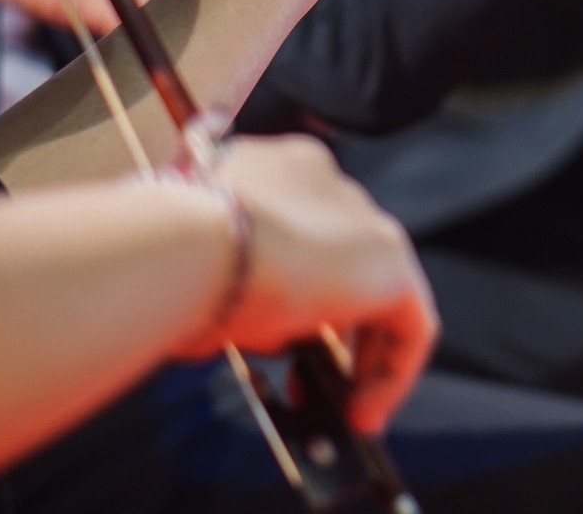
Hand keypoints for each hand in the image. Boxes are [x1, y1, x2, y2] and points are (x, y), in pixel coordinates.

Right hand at [186, 135, 436, 434]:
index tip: (275, 338)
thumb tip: (228, 327)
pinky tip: (361, 411)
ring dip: (360, 355)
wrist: (192, 244)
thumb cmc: (171, 254)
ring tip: (335, 405)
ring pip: (380, 294)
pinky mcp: (392, 262)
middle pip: (344, 264)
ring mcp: (363, 219)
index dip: (294, 292)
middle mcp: (326, 184)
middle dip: (329, 328)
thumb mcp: (197, 267)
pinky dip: (390, 373)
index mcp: (277, 170)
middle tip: (306, 380)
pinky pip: (410, 325)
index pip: (301, 231)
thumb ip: (226, 286)